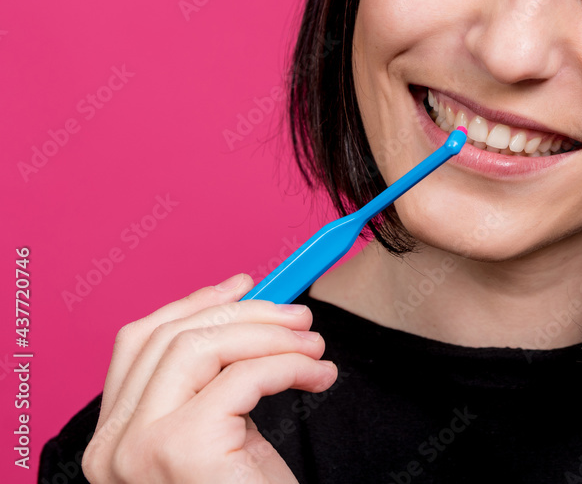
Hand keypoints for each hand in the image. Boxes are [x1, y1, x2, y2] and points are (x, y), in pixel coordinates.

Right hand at [81, 273, 337, 483]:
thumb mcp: (223, 430)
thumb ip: (216, 378)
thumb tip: (246, 303)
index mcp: (114, 435)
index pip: (141, 340)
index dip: (196, 302)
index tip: (247, 283)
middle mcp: (112, 444)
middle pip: (174, 337)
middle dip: (247, 314)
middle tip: (301, 318)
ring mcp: (140, 447)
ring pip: (203, 346)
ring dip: (271, 335)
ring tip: (315, 347)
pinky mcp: (183, 449)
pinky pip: (243, 377)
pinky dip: (289, 365)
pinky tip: (317, 376)